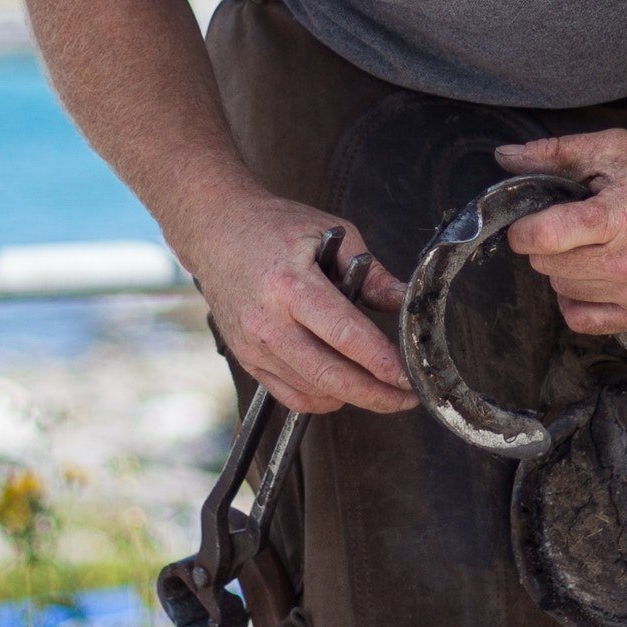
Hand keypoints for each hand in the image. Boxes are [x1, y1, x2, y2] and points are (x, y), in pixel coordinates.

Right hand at [184, 194, 411, 415]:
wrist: (217, 231)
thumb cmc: (273, 227)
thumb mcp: (332, 234)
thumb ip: (371, 273)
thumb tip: (404, 301)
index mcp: (292, 287)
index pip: (346, 336)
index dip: (382, 362)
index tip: (409, 376)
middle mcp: (269, 323)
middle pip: (330, 375)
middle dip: (376, 394)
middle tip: (406, 397)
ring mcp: (254, 346)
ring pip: (314, 391)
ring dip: (353, 397)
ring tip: (382, 390)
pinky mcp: (247, 358)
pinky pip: (291, 395)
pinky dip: (323, 400)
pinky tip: (344, 389)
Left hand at [491, 130, 626, 336]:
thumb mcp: (616, 149)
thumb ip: (557, 153)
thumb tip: (505, 157)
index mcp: (619, 218)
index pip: (543, 237)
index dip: (523, 230)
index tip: (529, 222)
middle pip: (549, 266)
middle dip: (547, 245)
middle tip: (569, 227)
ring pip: (563, 291)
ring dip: (563, 269)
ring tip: (589, 246)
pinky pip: (584, 321)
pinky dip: (576, 301)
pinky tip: (589, 278)